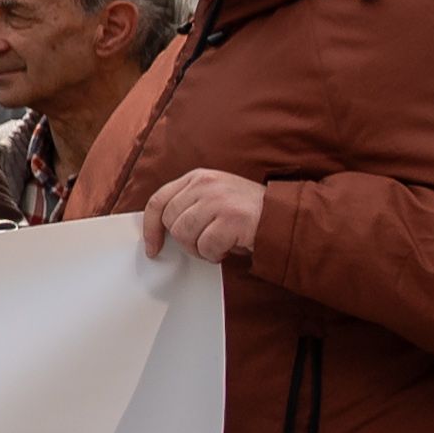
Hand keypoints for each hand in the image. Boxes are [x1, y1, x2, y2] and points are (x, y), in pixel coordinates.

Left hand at [139, 171, 264, 266]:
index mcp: (197, 177)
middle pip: (171, 222)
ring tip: (218, 245)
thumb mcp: (213, 199)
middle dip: (185, 241)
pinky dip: (215, 254)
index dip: (150, 228)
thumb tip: (159, 232)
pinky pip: (207, 246)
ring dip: (200, 249)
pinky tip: (228, 248)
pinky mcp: (232, 218)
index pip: (158, 201)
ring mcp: (219, 200)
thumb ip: (188, 206)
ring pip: (186, 235)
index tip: (152, 247)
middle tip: (205, 244)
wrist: (284, 216)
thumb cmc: (245, 213)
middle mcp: (206, 184)